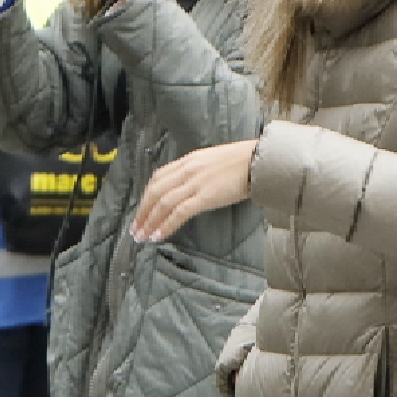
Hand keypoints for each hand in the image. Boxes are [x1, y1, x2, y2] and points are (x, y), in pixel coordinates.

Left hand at [130, 136, 260, 242]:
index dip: (145, 197)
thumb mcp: (211, 161)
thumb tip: (184, 189)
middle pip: (155, 192)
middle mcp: (187, 170)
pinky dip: (166, 225)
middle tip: (135, 229)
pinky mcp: (206, 196)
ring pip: (163, 204)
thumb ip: (195, 172)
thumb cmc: (242, 162)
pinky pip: (179, 212)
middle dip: (142, 212)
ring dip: (150, 222)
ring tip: (143, 236)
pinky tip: (159, 235)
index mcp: (188, 161)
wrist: (261, 161)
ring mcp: (195, 183)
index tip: (139, 211)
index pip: (157, 179)